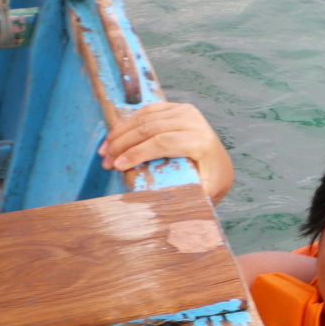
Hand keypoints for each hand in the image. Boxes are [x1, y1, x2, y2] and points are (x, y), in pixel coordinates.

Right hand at [98, 102, 232, 202]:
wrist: (220, 164)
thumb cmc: (210, 183)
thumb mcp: (205, 194)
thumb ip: (188, 199)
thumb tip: (168, 217)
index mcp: (201, 141)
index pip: (163, 143)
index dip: (137, 153)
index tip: (118, 167)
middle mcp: (195, 122)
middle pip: (150, 129)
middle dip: (123, 145)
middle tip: (105, 162)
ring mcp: (185, 111)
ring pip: (145, 118)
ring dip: (120, 134)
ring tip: (104, 153)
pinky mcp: (176, 108)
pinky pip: (146, 111)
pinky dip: (127, 124)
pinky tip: (114, 137)